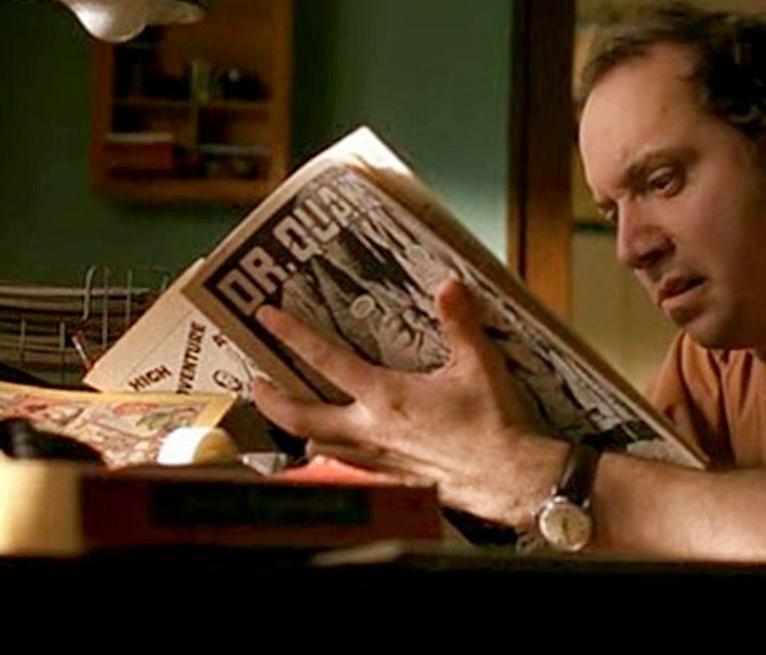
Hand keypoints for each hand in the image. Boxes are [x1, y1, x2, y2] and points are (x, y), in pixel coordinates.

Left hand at [252, 278, 565, 527]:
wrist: (510, 476)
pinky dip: (331, 455)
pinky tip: (337, 447)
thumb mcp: (480, 363)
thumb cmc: (495, 423)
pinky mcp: (391, 480)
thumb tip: (448, 286)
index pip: (325, 359)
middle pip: (299, 417)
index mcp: (387, 396)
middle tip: (256, 382)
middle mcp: (371, 430)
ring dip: (297, 430)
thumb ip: (459, 322)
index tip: (267, 317)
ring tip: (291, 413)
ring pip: (316, 447)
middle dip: (271, 398)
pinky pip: (346, 466)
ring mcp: (377, 459)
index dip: (293, 335)